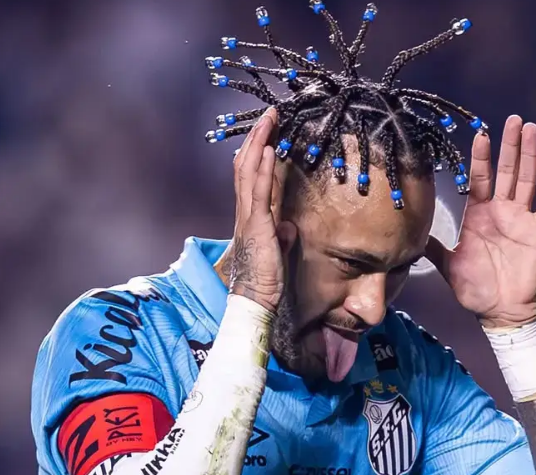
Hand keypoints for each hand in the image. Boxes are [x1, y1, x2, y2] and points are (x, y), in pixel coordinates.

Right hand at [228, 108, 292, 311]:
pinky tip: (269, 148)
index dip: (257, 151)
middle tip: (270, 114)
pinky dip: (262, 167)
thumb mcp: (277, 251)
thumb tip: (290, 227)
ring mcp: (249, 215)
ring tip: (270, 119)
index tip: (267, 131)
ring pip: (249, 170)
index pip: (250, 176)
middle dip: (258, 137)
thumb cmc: (265, 279)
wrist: (254, 299)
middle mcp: (245, 210)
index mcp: (250, 215)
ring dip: (260, 141)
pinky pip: (259, 190)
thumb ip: (281, 235)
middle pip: (246, 165)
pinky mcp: (257, 224)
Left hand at [425, 115, 535, 328]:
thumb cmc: (475, 289)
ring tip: (532, 129)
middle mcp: (500, 211)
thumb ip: (432, 245)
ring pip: (527, 179)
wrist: (500, 312)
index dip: (479, 156)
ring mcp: (521, 218)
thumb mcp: (447, 264)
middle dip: (508, 145)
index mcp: (478, 214)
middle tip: (512, 119)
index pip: (478, 178)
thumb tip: (408, 233)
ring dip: (530, 155)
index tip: (480, 133)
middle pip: (506, 171)